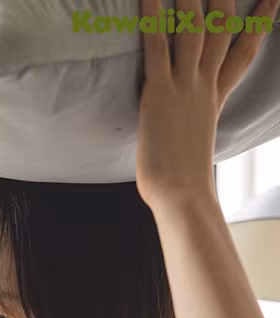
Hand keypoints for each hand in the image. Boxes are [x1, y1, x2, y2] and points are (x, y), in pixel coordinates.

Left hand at [135, 0, 279, 210]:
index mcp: (213, 100)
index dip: (259, 25)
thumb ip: (191, 137)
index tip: (272, 0)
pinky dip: (152, 17)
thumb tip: (188, 151)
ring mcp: (184, 87)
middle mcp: (203, 87)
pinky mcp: (159, 93)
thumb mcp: (193, 150)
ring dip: (191, 0)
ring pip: (195, 29)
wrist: (182, 196)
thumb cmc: (182, 185)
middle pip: (222, 30)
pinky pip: (157, 46)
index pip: (242, 55)